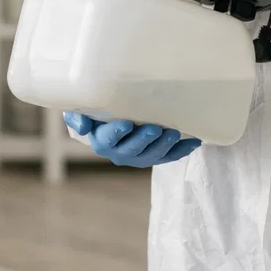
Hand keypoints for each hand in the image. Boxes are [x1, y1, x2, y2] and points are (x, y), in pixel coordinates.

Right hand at [64, 112, 200, 167]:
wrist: (107, 125)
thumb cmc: (94, 114)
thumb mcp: (79, 112)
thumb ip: (77, 117)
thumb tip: (83, 126)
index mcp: (101, 141)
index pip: (108, 139)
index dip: (117, 132)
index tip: (127, 123)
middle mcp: (119, 153)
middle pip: (133, 149)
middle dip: (145, 140)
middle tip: (156, 129)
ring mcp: (138, 157)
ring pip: (152, 155)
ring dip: (164, 145)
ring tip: (174, 133)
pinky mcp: (153, 157)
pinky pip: (169, 157)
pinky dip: (182, 150)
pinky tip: (193, 142)